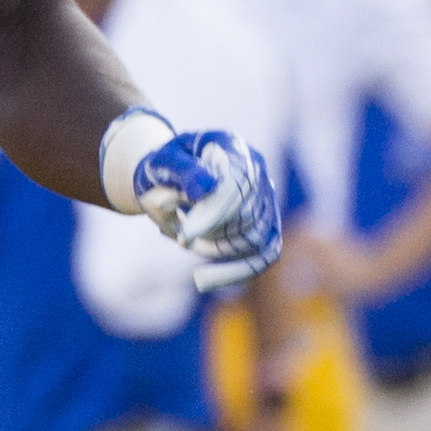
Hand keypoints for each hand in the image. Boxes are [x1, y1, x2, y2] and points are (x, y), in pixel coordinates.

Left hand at [131, 130, 281, 289]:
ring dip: (214, 249)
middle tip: (177, 233)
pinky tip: (203, 280)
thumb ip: (182, 172)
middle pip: (246, 216)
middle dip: (209, 232)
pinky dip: (237, 271)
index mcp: (234, 149)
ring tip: (182, 237)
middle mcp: (257, 172)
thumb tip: (205, 188)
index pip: (236, 187)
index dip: (213, 215)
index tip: (184, 239)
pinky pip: (263, 255)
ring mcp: (265, 198)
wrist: (172, 173)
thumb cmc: (167, 166)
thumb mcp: (164, 162)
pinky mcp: (265, 223)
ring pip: (253, 239)